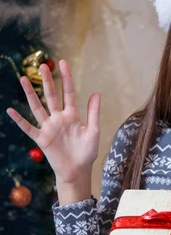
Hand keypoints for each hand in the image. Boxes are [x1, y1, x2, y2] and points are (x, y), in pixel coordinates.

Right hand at [6, 59, 100, 184]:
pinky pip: (29, 128)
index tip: (63, 63)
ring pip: (38, 107)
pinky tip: (10, 110)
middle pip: (51, 96)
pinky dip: (19, 120)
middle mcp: (58, 118)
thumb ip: (93, 112)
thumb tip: (96, 92)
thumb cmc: (87, 152)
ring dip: (31, 94)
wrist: (78, 171)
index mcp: (72, 115)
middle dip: (48, 81)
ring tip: (24, 79)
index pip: (68, 92)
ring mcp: (49, 127)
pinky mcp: (42, 139)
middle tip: (43, 66)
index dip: (66, 78)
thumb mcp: (93, 131)